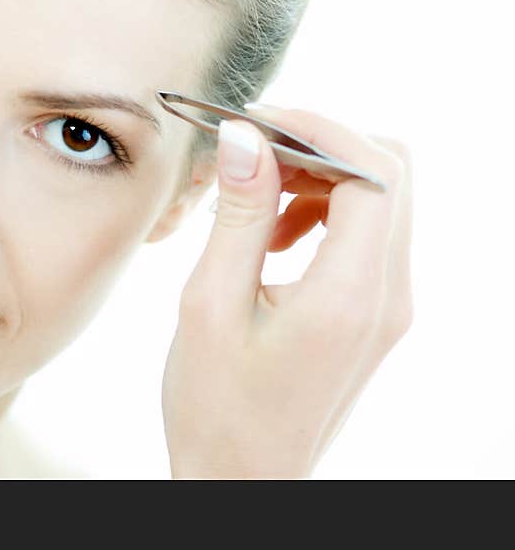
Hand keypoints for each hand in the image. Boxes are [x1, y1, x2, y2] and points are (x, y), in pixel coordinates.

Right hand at [161, 102, 412, 478]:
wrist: (244, 479)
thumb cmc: (215, 406)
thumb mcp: (209, 304)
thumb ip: (239, 214)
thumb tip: (247, 136)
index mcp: (350, 296)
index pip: (371, 171)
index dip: (317, 128)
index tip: (256, 120)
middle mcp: (389, 297)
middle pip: (390, 174)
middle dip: (321, 145)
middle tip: (253, 153)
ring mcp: (390, 307)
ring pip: (382, 198)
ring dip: (320, 179)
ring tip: (254, 203)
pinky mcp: (377, 313)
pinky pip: (369, 234)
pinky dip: (324, 213)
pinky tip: (272, 238)